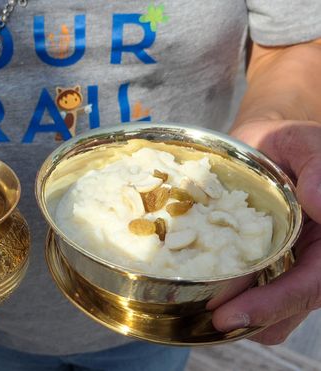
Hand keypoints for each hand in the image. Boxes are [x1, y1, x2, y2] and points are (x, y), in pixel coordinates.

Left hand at [212, 120, 320, 343]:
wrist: (262, 148)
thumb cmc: (284, 144)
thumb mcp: (301, 142)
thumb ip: (318, 165)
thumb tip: (319, 201)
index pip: (313, 282)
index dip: (277, 303)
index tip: (233, 313)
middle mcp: (315, 257)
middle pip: (294, 304)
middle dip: (256, 319)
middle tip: (212, 321)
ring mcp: (293, 265)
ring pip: (279, 311)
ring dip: (247, 320)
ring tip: (207, 317)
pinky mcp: (269, 267)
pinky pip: (257, 294)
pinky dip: (237, 302)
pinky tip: (209, 297)